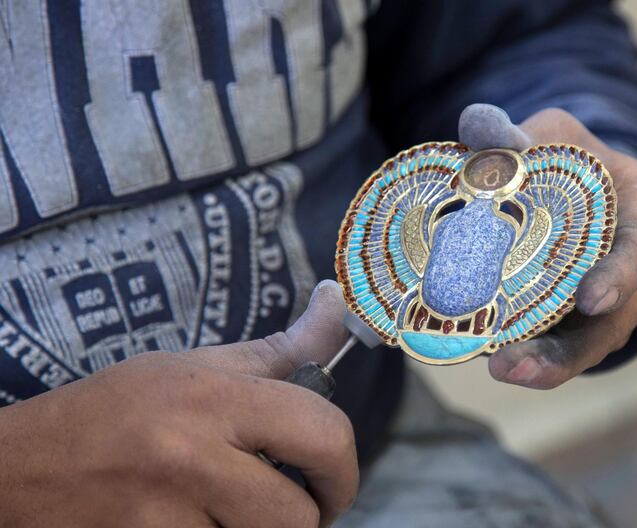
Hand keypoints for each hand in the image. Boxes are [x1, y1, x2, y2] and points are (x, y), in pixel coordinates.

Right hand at [0, 281, 356, 527]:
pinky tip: (191, 523)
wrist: (23, 466)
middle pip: (300, 519)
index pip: (324, 433)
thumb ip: (282, 349)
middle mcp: (190, 457)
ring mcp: (164, 518)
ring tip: (227, 509)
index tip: (331, 477)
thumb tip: (335, 298)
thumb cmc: (118, 409)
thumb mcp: (198, 366)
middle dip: (308, 516)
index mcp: (213, 397)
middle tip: (290, 504)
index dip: (344, 466)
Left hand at [459, 104, 636, 388]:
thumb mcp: (559, 137)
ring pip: (585, 349)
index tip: (591, 299)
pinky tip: (485, 360)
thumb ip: (523, 135)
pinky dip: (529, 359)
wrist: (589, 199)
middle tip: (513, 362)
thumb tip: (476, 126)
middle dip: (565, 351)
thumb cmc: (579, 163)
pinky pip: (562, 351)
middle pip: (611, 322)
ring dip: (542, 367)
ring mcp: (617, 310)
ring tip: (497, 371)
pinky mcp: (584, 329)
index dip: (619, 274)